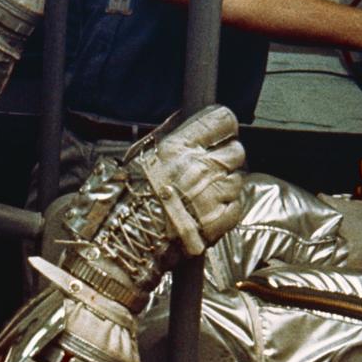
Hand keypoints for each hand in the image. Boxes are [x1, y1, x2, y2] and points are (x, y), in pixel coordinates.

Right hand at [131, 105, 245, 256]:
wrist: (124, 241)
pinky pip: (236, 206)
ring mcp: (212, 195)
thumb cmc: (125, 199)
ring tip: (201, 196)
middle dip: (225, 158)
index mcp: (178, 147)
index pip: (223, 120)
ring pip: (237, 179)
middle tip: (207, 169)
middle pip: (236, 150)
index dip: (224, 127)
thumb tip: (185, 120)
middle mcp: (200, 168)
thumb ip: (168, 138)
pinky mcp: (219, 221)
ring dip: (224, 185)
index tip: (219, 134)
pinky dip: (227, 208)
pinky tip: (207, 212)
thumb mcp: (140, 156)